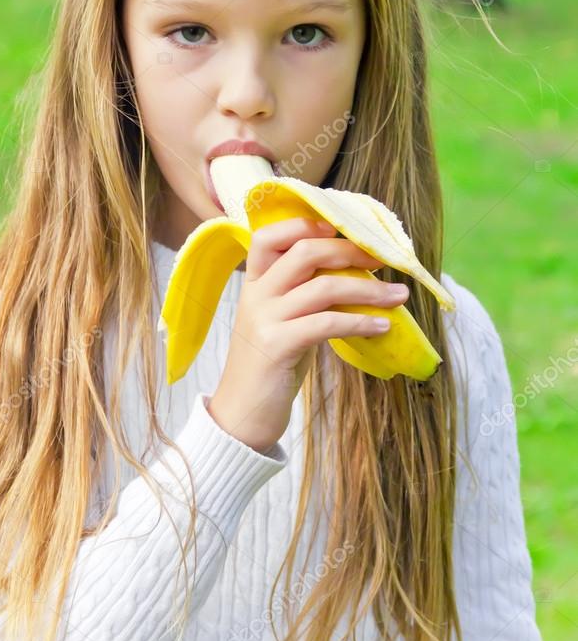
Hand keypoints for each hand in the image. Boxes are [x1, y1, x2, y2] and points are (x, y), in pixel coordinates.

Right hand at [207, 216, 409, 452]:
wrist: (242, 415)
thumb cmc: (271, 365)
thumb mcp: (283, 320)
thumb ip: (304, 293)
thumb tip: (357, 273)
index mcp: (255, 282)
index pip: (269, 235)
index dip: (306, 225)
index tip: (343, 230)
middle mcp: (256, 294)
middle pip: (305, 252)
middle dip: (351, 252)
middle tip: (384, 260)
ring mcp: (264, 319)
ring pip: (324, 287)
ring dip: (369, 290)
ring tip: (399, 297)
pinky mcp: (277, 346)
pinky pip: (327, 323)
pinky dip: (361, 322)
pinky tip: (382, 327)